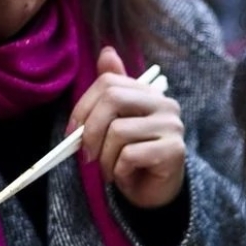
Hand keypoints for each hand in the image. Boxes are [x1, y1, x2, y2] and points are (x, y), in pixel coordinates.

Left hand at [69, 47, 185, 208]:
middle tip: (85, 155)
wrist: (154, 193)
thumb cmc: (132, 157)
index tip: (71, 132)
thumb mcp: (115, 122)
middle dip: (90, 130)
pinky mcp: (174, 151)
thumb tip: (106, 52)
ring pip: (119, 131)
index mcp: (149, 93)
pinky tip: (124, 176)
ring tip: (109, 170)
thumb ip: (110, 92)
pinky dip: (118, 170)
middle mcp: (165, 105)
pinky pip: (130, 155)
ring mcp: (173, 127)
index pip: (108, 83)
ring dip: (104, 158)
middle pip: (113, 100)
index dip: (83, 106)